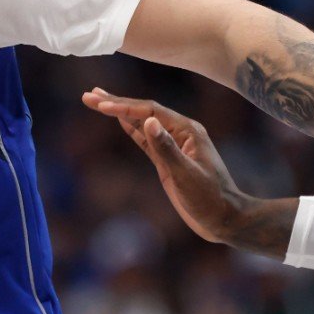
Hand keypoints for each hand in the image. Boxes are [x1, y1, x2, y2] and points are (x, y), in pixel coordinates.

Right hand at [82, 89, 295, 256]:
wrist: (224, 219)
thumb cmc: (209, 199)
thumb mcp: (186, 175)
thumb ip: (166, 149)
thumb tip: (148, 121)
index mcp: (187, 131)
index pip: (151, 111)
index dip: (125, 107)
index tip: (101, 105)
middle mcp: (180, 133)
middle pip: (144, 111)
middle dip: (117, 103)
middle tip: (89, 94)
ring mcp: (174, 146)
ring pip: (143, 124)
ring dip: (121, 113)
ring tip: (98, 101)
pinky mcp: (169, 160)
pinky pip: (147, 140)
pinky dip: (132, 129)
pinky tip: (120, 121)